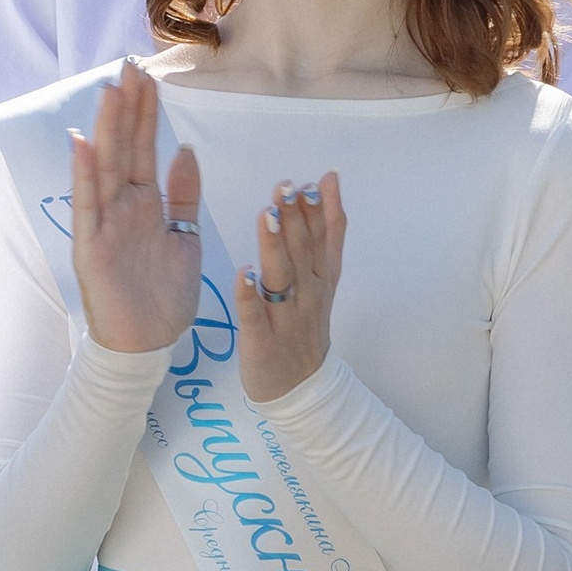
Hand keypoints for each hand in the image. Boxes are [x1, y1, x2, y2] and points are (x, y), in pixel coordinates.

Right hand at [70, 64, 201, 353]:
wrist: (148, 345)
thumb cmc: (164, 297)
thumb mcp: (185, 236)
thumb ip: (183, 194)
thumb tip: (185, 150)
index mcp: (146, 203)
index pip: (147, 147)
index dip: (148, 112)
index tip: (150, 75)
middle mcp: (122, 207)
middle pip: (125, 148)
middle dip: (127, 108)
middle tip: (129, 65)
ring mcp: (104, 224)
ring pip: (106, 168)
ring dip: (107, 129)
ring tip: (109, 90)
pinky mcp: (90, 246)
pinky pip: (88, 205)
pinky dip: (84, 175)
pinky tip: (83, 143)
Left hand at [237, 172, 345, 402]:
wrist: (300, 389)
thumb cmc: (305, 325)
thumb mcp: (324, 277)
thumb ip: (324, 231)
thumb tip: (328, 180)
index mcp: (322, 278)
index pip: (325, 239)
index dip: (321, 210)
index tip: (317, 180)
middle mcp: (308, 294)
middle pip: (303, 252)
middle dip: (295, 218)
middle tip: (286, 187)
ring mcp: (285, 317)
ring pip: (281, 278)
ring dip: (275, 247)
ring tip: (268, 217)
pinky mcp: (262, 338)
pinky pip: (255, 314)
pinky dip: (249, 295)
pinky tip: (243, 273)